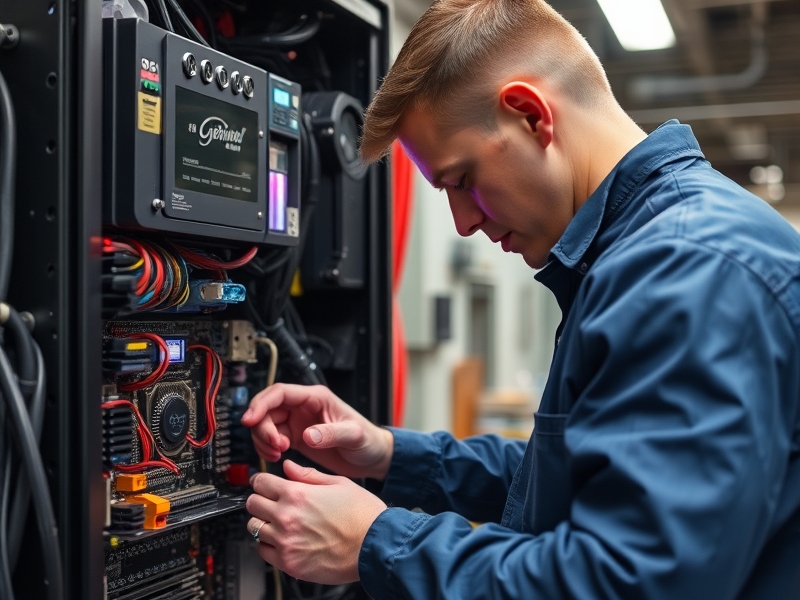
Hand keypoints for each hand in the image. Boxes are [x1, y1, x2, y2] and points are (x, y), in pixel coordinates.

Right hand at [242, 383, 394, 480]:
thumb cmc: (368, 440)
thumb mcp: (354, 435)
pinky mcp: (295, 438)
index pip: (280, 393)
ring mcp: (298, 422)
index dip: (261, 404)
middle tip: (273, 447)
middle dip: (262, 428)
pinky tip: (277, 458)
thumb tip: (308, 435)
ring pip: (266, 424)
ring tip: (277, 455)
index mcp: (316, 398)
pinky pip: (271, 439)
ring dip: (263, 440)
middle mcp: (303, 407)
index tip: (250, 420)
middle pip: (268, 409)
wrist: (372, 458)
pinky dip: (267, 449)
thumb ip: (332, 434)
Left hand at [246, 460, 386, 583]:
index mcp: (297, 494)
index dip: (262, 480)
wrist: (376, 546)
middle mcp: (287, 517)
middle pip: (251, 504)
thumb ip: (308, 475)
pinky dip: (268, 545)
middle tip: (272, 502)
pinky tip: (284, 540)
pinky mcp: (289, 564)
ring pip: (254, 528)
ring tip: (280, 523)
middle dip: (260, 500)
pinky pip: (262, 551)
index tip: (264, 484)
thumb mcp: (339, 483)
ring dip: (264, 523)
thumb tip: (288, 467)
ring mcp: (286, 542)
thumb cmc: (363, 515)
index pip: (260, 482)